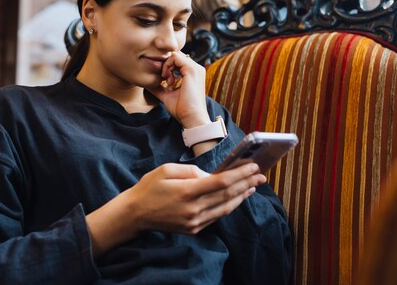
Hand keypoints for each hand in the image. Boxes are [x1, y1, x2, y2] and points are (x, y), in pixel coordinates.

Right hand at [125, 162, 264, 234]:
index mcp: (187, 191)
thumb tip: (211, 176)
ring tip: (253, 186)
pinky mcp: (194, 229)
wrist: (136, 214)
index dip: (240, 174)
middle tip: (260, 175)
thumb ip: (192, 171)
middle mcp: (194, 209)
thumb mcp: (167, 169)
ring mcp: (194, 222)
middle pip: (228, 195)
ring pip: (226, 208)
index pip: (221, 182)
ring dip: (242, 196)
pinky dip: (229, 206)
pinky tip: (236, 198)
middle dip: (247, 183)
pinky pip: (216, 216)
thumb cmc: (150, 187)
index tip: (253, 166)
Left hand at [146, 51, 210, 127]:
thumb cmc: (182, 110)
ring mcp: (195, 68)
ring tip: (165, 79)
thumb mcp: (167, 95)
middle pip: (176, 55)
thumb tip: (145, 83)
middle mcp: (196, 69)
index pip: (177, 60)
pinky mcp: (191, 69)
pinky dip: (167, 65)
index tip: (162, 79)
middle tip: (162, 78)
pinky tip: (166, 77)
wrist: (191, 118)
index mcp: (193, 74)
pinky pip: (175, 57)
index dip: (166, 66)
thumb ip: (158, 88)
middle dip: (165, 64)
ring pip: (174, 54)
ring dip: (165, 65)